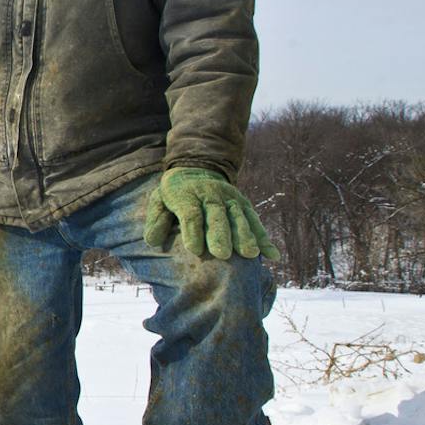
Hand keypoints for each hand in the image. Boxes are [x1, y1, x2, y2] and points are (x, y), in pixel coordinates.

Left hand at [143, 168, 278, 260]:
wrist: (195, 170)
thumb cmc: (174, 194)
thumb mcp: (159, 201)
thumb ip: (156, 220)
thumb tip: (151, 241)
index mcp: (186, 195)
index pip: (190, 213)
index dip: (192, 230)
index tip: (194, 249)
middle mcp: (210, 195)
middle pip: (216, 215)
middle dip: (220, 235)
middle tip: (222, 255)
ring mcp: (230, 198)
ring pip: (239, 217)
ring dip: (245, 236)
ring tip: (249, 255)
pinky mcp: (243, 204)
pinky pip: (255, 221)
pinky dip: (264, 238)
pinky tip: (273, 255)